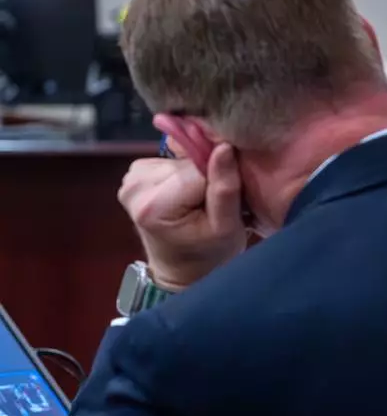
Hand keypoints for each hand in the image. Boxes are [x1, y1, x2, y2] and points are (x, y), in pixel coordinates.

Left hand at [118, 143, 246, 289]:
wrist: (181, 269)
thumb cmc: (207, 254)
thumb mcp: (226, 228)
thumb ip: (225, 188)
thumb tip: (224, 146)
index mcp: (154, 204)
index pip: (199, 170)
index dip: (218, 180)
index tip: (224, 203)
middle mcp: (135, 186)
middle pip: (187, 163)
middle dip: (206, 178)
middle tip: (211, 205)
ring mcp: (131, 179)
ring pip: (180, 160)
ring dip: (195, 176)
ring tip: (200, 202)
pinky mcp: (135, 173)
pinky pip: (170, 161)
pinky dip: (183, 174)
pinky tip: (186, 195)